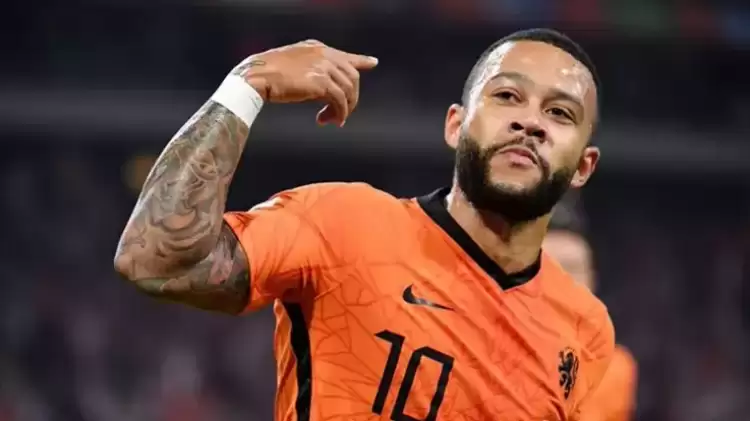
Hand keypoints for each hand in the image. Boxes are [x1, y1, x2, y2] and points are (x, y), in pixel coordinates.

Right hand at [232, 40, 377, 126]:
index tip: (372, 63)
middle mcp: (324, 55)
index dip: (361, 60)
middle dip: (350, 98)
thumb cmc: (268, 74)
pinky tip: (330, 120)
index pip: (345, 55)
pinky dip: (339, 113)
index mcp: (317, 48)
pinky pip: (340, 101)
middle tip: (341, 114)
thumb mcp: (293, 63)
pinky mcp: (321, 83)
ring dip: (343, 109)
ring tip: (332, 120)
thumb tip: (323, 87)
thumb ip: (311, 69)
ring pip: (348, 90)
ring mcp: (324, 67)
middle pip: (352, 77)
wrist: (258, 76)